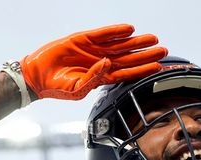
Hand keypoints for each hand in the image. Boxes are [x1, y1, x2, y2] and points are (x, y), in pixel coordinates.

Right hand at [20, 24, 167, 99]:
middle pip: (129, 58)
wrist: (38, 76)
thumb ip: (93, 78)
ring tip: (152, 38)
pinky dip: (116, 31)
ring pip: (120, 44)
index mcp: (102, 77)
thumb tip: (107, 63)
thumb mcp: (77, 90)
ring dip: (136, 41)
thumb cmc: (57, 87)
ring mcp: (94, 50)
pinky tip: (128, 29)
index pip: (128, 73)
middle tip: (163, 49)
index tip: (158, 66)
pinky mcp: (83, 39)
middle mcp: (101, 63)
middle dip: (146, 54)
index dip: (143, 69)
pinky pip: (103, 33)